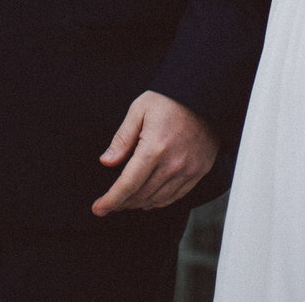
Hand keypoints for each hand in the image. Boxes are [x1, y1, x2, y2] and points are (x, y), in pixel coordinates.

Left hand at [93, 90, 218, 215]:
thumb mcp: (139, 109)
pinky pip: (175, 196)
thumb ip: (122, 138)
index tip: (98, 208)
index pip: (128, 184)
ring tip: (125, 202)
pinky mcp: (199, 171)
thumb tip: (107, 162)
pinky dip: (158, 202)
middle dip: (121, 203)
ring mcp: (188, 170)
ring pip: (157, 199)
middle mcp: (173, 164)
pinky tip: (148, 200)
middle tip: (109, 204)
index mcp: (155, 148)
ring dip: (138, 204)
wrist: (205, 97)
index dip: (111, 200)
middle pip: (141, 195)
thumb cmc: (170, 100)